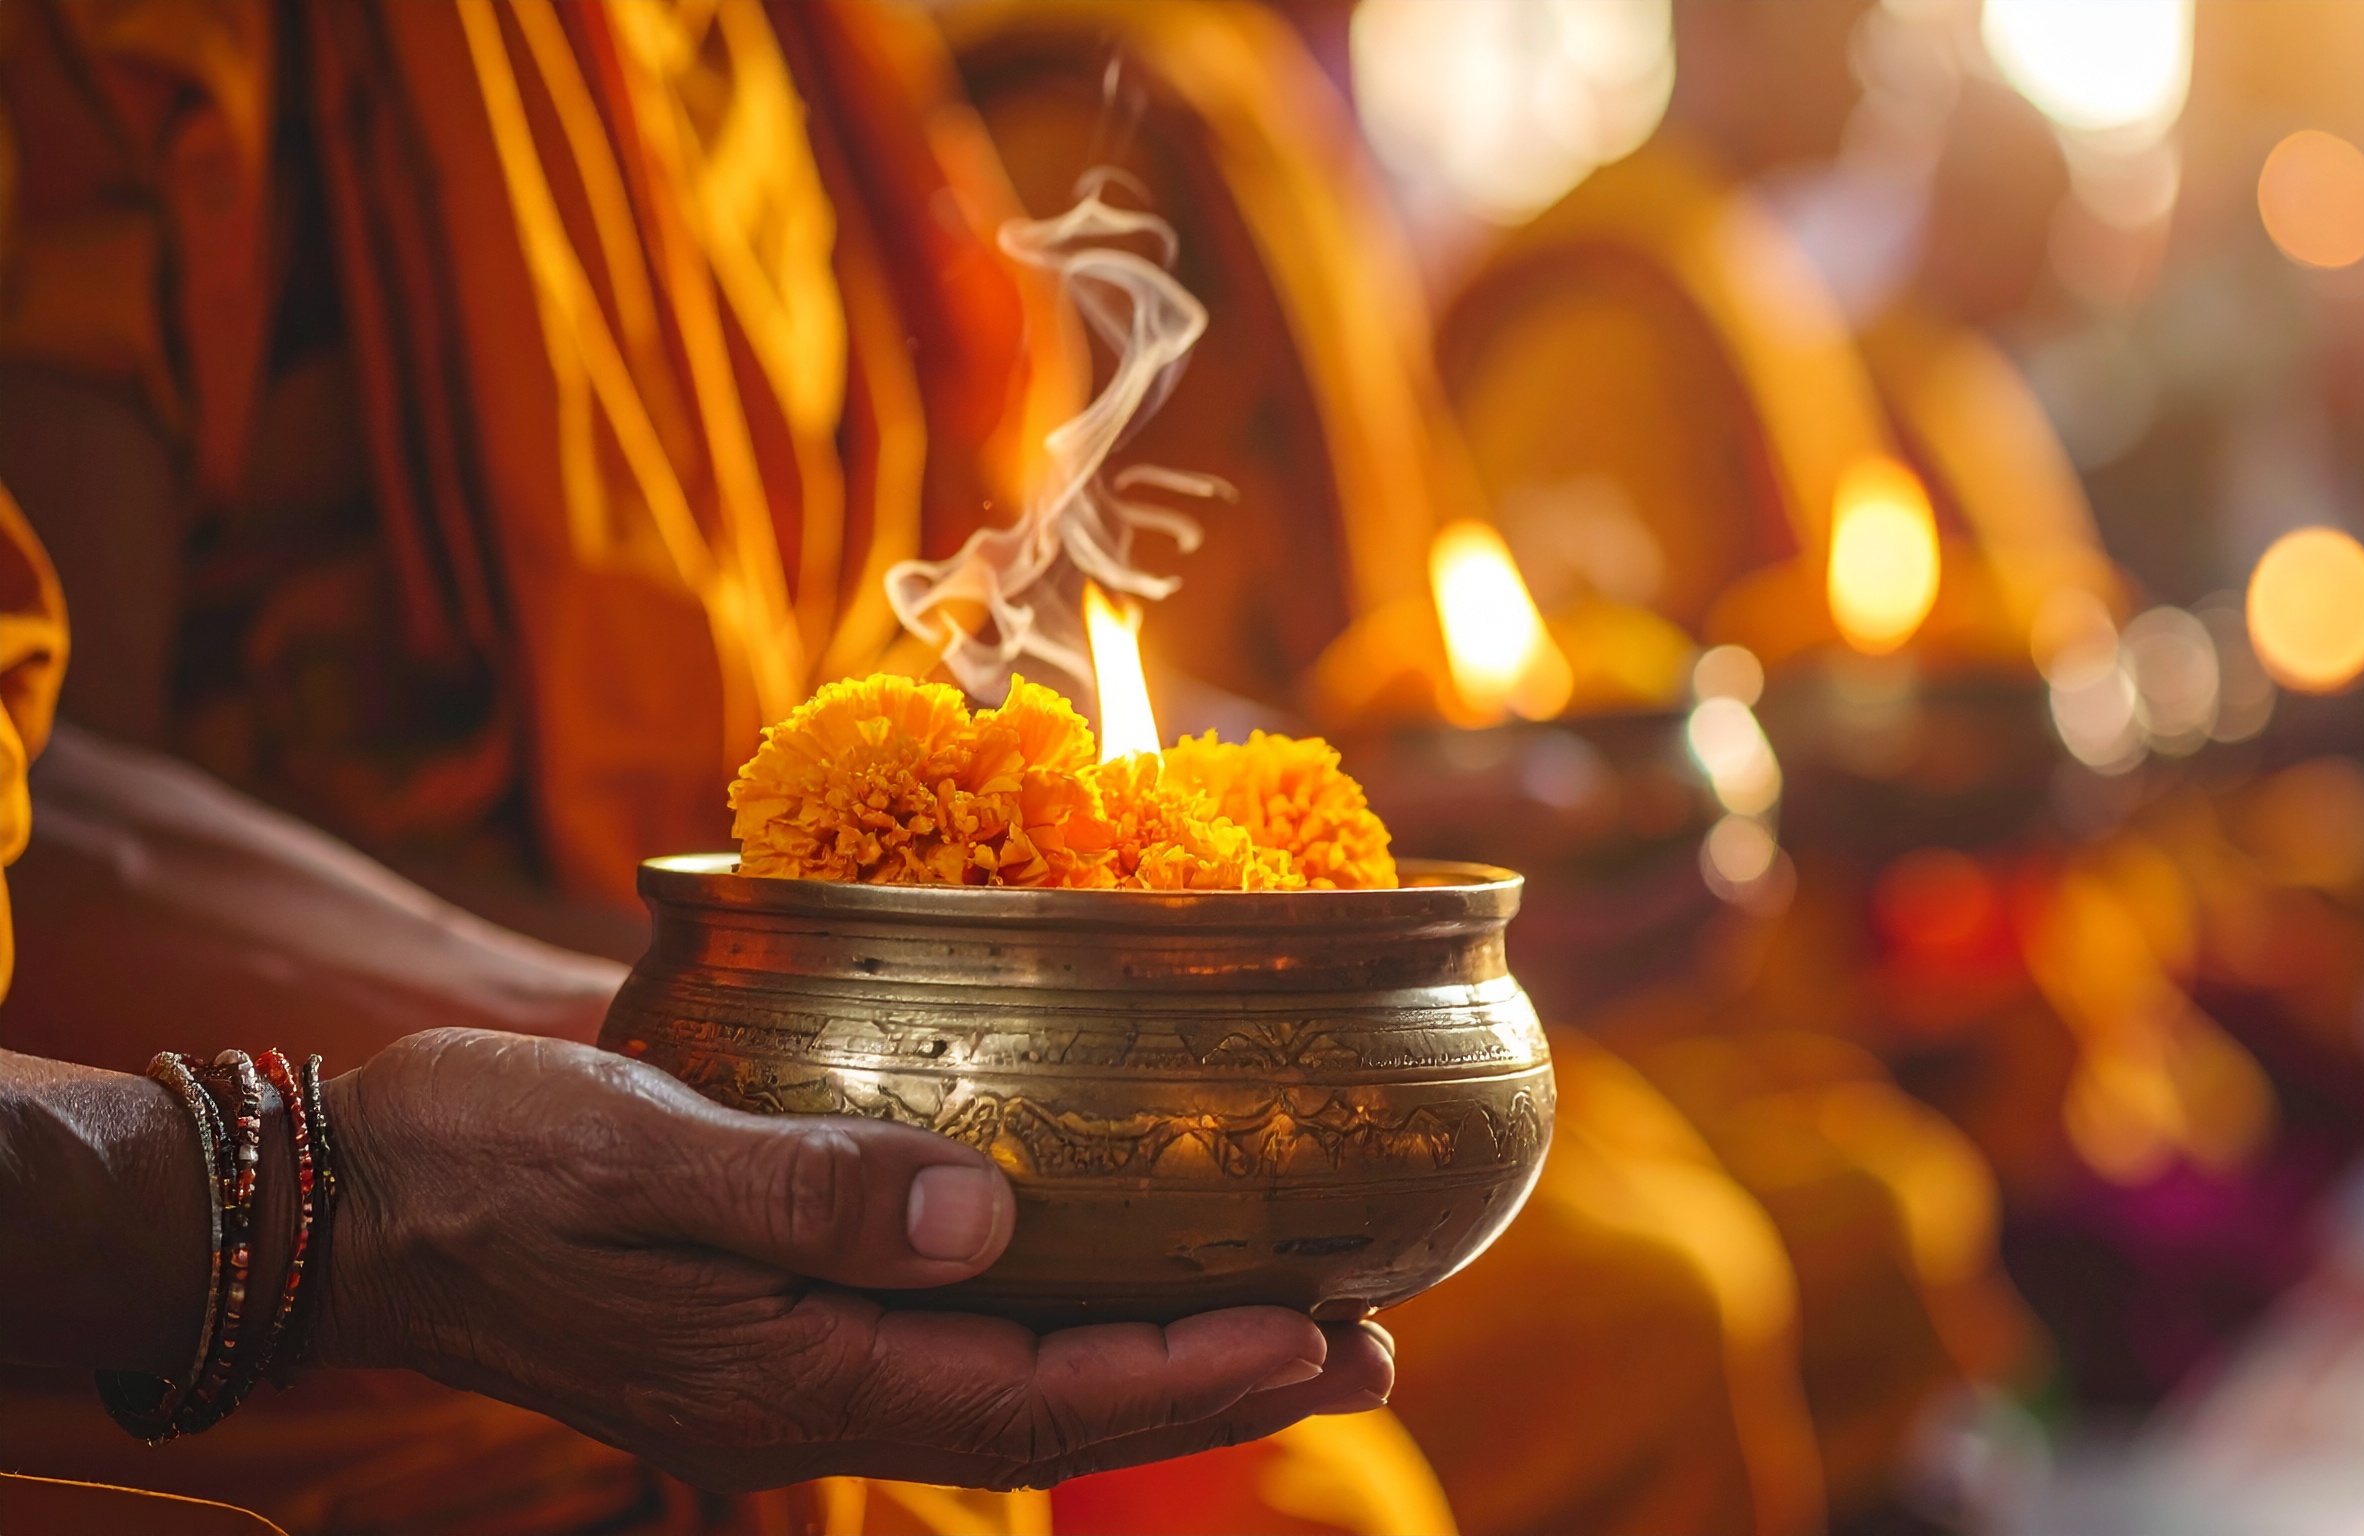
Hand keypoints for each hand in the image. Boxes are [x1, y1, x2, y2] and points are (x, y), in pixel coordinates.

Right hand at [315, 1029, 1390, 1490]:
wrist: (348, 1200)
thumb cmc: (478, 1160)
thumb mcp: (631, 1155)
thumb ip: (804, 1190)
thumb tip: (983, 1216)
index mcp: (788, 1373)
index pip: (1027, 1396)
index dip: (1182, 1374)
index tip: (1319, 1335)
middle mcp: (813, 1393)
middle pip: (1052, 1413)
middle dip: (1215, 1387)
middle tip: (1374, 1347)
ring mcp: (798, 1367)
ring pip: (1019, 1388)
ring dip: (1162, 1365)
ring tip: (1302, 1328)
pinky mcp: (781, 1321)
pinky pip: (957, 1350)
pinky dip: (1065, 1327)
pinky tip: (1121, 1280)